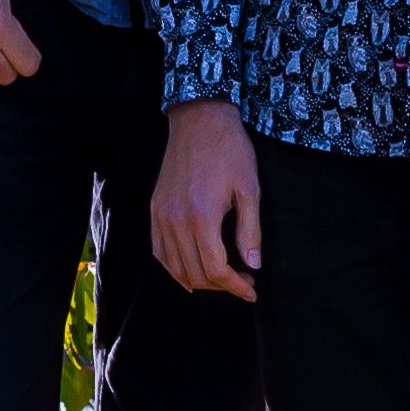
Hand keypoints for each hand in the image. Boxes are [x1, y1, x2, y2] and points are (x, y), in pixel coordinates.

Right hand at [150, 102, 263, 300]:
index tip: (252, 291)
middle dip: (222, 286)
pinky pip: (159, 251)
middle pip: (194, 274)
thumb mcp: (250, 188)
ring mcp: (161, 216)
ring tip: (223, 277)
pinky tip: (191, 269)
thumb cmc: (230, 150)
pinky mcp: (155, 209)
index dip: (236, 287)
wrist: (199, 119)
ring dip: (199, 281)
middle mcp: (176, 220)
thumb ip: (250, 230)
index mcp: (202, 217)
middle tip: (244, 280)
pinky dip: (174, 267)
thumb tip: (254, 265)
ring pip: (174, 267)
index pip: (216, 270)